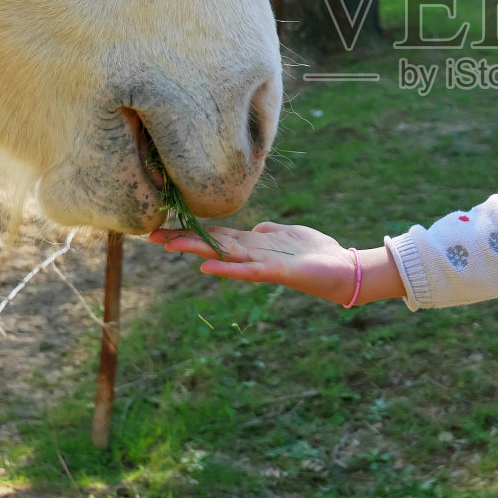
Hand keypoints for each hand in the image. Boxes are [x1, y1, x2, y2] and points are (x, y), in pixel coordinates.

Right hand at [148, 222, 402, 305]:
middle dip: (183, 240)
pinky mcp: (278, 271)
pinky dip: (228, 267)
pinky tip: (207, 265)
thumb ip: (272, 232)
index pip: (218, 235)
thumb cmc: (317, 253)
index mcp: (255, 244)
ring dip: (196, 249)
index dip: (192, 230)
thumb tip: (256, 229)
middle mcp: (254, 254)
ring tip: (170, 246)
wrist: (344, 270)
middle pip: (212, 243)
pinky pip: (249, 270)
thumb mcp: (291, 235)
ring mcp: (263, 263)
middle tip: (152, 238)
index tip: (165, 226)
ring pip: (224, 254)